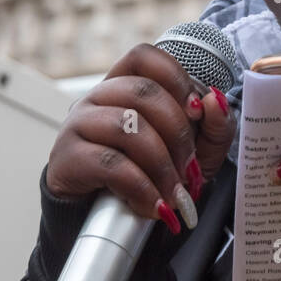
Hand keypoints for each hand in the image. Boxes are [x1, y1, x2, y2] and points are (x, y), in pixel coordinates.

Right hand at [45, 44, 235, 233]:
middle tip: (190, 169)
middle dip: (178, 133)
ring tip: (175, 194)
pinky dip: (141, 187)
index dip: (175, 77)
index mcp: (125, 85)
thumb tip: (213, 100)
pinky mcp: (66, 159)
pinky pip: (110, 164)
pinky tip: (154, 205)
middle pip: (143, 92)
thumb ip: (214, 124)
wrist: (109, 223)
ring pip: (127, 126)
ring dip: (162, 165)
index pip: (144, 57)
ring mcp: (77, 124)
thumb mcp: (196, 151)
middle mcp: (97, 97)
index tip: (196, 111)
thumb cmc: (154, 175)